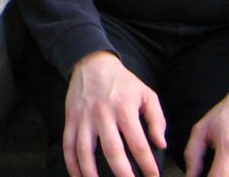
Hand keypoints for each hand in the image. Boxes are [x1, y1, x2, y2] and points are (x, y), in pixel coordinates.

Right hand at [64, 51, 166, 176]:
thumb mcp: (146, 94)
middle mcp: (103, 114)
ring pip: (85, 151)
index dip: (147, 165)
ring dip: (91, 173)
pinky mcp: (70, 118)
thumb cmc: (122, 82)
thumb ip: (157, 119)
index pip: (138, 144)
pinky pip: (68, 144)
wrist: (92, 63)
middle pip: (112, 151)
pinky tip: (78, 176)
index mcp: (124, 109)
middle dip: (122, 175)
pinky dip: (71, 164)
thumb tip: (161, 144)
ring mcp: (84, 117)